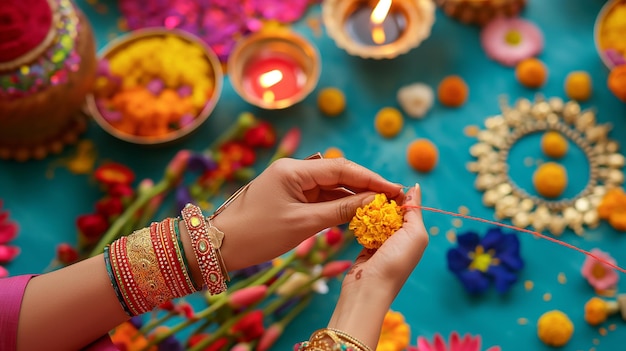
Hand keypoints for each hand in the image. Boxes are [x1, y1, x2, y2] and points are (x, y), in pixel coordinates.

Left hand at [212, 157, 402, 270]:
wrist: (221, 245)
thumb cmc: (258, 233)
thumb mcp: (303, 223)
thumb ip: (340, 212)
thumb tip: (372, 203)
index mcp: (294, 170)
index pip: (341, 168)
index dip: (371, 179)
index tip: (394, 189)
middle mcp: (294, 170)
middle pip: (338, 174)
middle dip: (365, 186)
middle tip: (392, 199)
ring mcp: (292, 183)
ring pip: (331, 187)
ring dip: (353, 197)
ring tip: (380, 208)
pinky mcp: (290, 196)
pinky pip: (320, 197)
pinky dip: (338, 205)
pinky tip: (357, 213)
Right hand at [327, 183, 428, 347]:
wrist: (368, 289)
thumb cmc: (395, 262)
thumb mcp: (414, 234)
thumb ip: (415, 211)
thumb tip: (415, 186)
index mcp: (415, 234)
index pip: (408, 206)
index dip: (398, 195)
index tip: (384, 185)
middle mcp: (400, 238)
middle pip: (391, 211)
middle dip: (382, 201)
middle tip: (370, 191)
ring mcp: (383, 242)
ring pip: (376, 218)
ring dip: (370, 211)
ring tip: (361, 200)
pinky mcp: (367, 246)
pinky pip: (364, 227)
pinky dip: (361, 221)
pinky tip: (355, 213)